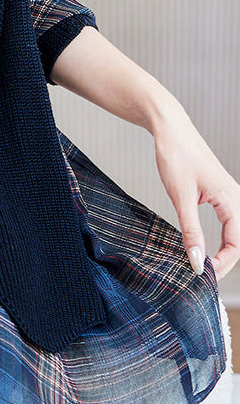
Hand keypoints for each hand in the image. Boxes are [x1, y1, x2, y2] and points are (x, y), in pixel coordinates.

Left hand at [153, 108, 239, 280]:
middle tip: (202, 275)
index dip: (222, 264)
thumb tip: (197, 261)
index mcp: (231, 199)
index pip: (236, 244)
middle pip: (238, 241)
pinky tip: (202, 245)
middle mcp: (236, 197)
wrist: (170, 128)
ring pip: (233, 232)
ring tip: (202, 265)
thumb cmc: (176, 155)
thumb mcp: (180, 197)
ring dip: (221, 250)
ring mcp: (228, 195)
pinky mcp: (218, 192)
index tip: (203, 275)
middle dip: (223, 261)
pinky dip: (217, 238)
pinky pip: (226, 222)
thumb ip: (190, 231)